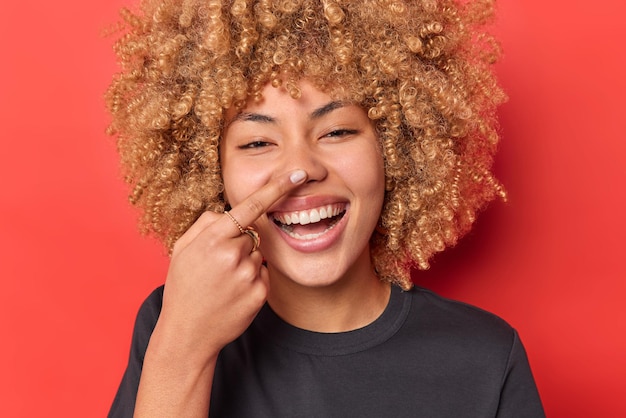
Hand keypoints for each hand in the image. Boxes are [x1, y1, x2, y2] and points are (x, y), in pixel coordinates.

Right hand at [152, 169, 307, 359]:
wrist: (188, 334)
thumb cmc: (184, 288)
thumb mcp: (182, 250)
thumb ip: (205, 224)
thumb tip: (228, 212)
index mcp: (213, 239)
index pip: (250, 207)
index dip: (276, 189)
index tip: (296, 175)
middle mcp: (233, 255)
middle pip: (251, 234)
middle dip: (238, 244)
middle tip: (217, 266)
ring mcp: (248, 275)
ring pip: (258, 254)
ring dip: (245, 262)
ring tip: (223, 282)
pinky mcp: (260, 293)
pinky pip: (263, 273)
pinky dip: (252, 279)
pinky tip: (234, 292)